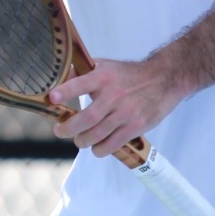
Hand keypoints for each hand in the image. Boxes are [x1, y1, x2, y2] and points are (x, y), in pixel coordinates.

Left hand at [49, 55, 190, 157]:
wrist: (163, 80)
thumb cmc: (128, 74)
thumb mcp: (105, 66)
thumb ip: (82, 72)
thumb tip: (59, 78)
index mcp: (103, 77)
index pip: (81, 83)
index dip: (65, 91)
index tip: (51, 98)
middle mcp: (113, 95)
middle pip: (87, 118)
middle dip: (68, 128)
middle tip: (60, 131)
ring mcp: (125, 112)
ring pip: (97, 134)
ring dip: (83, 141)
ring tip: (80, 140)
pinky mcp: (136, 126)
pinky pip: (113, 144)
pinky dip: (101, 149)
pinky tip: (97, 148)